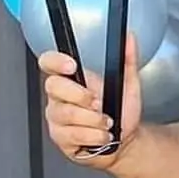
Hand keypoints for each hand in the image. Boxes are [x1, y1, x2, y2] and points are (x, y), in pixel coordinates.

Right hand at [38, 33, 143, 168]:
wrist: (125, 140)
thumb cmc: (121, 111)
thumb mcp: (129, 83)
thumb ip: (128, 59)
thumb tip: (129, 38)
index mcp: (72, 79)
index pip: (49, 63)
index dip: (56, 61)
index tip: (72, 65)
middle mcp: (59, 97)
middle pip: (54, 87)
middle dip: (81, 96)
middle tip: (100, 104)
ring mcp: (57, 117)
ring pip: (66, 113)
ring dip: (93, 120)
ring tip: (107, 122)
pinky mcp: (60, 137)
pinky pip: (72, 134)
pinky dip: (94, 135)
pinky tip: (103, 135)